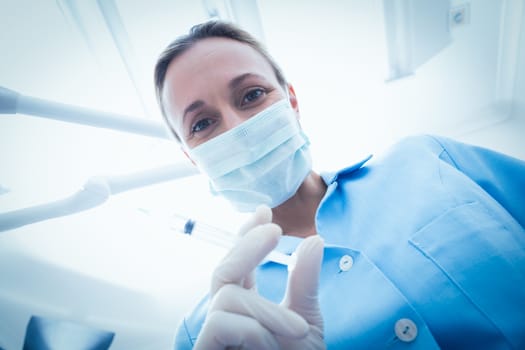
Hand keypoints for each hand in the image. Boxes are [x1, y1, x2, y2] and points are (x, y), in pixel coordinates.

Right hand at [194, 205, 324, 348]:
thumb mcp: (307, 319)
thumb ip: (304, 283)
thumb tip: (315, 240)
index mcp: (247, 308)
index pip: (238, 264)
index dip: (246, 236)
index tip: (264, 211)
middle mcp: (228, 317)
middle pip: (222, 270)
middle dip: (246, 246)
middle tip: (275, 231)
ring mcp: (214, 335)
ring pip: (226, 296)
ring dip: (267, 311)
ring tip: (298, 330)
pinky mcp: (206, 349)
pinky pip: (219, 322)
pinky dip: (252, 331)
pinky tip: (271, 346)